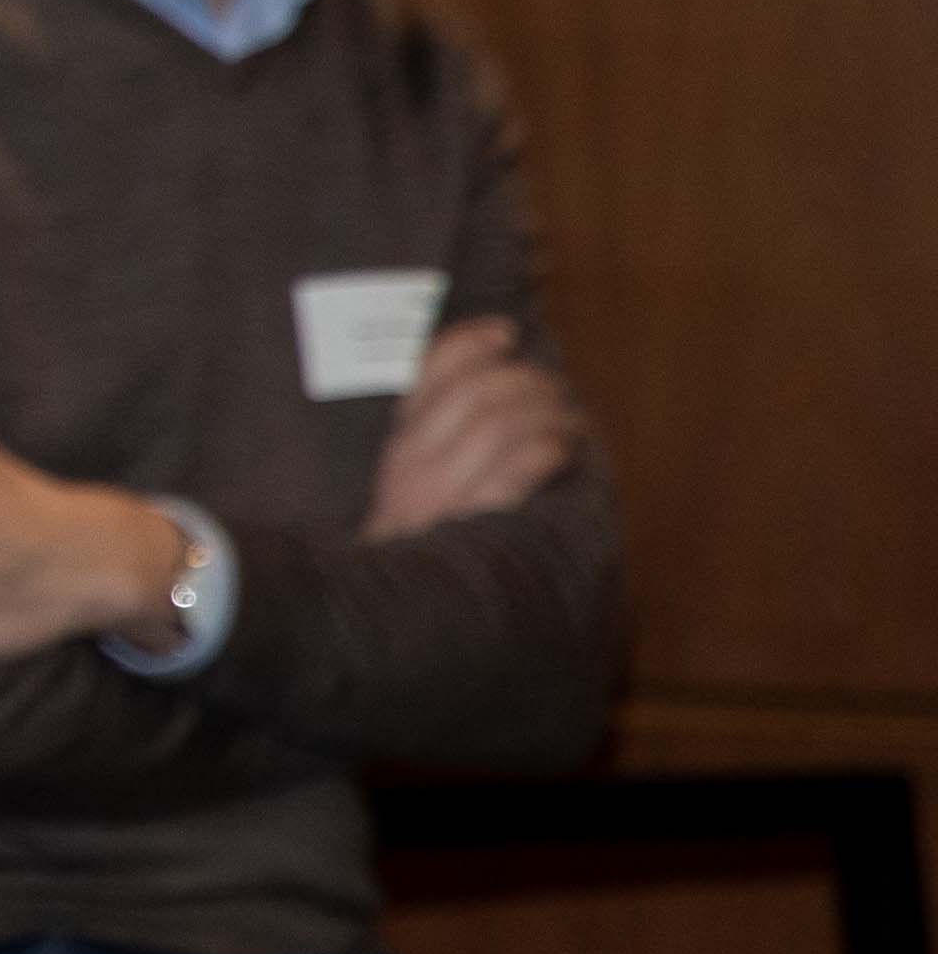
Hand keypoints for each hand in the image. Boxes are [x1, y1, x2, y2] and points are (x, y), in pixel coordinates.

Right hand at [368, 313, 583, 540]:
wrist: (385, 621)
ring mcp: (437, 497)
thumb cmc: (404, 548)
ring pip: (502, 424)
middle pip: (477, 393)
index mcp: (386, 447)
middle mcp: (406, 466)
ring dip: (549, 414)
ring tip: (569, 421)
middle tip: (554, 390)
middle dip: (528, 382)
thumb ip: (420, 440)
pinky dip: (547, 448)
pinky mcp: (472, 525)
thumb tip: (476, 380)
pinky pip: (517, 468)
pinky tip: (562, 449)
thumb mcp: (395, 488)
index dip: (470, 343)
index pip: (425, 372)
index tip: (505, 332)